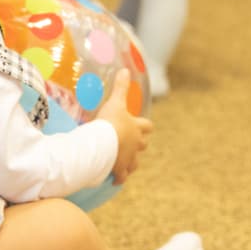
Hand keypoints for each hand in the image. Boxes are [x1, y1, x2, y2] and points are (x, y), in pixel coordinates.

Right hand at [98, 69, 152, 184]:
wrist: (103, 144)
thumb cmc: (110, 122)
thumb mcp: (115, 102)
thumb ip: (120, 87)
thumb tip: (125, 70)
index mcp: (136, 128)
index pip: (147, 126)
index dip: (145, 125)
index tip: (142, 126)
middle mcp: (136, 145)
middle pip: (143, 144)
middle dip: (139, 143)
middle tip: (130, 142)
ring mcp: (129, 158)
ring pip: (135, 162)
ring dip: (131, 161)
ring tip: (124, 162)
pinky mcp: (120, 170)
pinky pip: (122, 176)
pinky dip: (119, 177)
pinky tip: (115, 179)